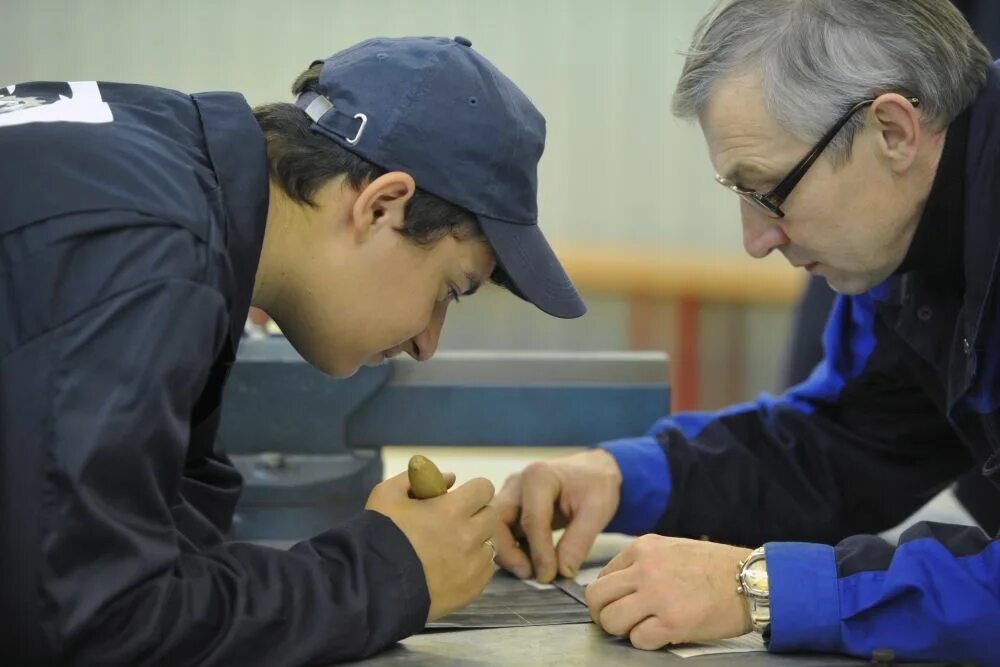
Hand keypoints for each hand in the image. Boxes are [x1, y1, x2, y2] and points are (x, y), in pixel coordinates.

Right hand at [366, 470, 497, 620]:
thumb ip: (417, 478)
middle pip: (490, 515)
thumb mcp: (387, 493)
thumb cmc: (378, 535)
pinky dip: (475, 565)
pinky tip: (454, 567)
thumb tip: (449, 479)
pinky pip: (486, 570)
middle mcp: (469, 536)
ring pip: (490, 544)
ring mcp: (473, 565)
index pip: (484, 489)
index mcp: (451, 510)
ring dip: (476, 541)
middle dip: (476, 514)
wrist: (370, 586)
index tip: (461, 498)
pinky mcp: (472, 589)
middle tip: (454, 523)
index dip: (473, 491)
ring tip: (452, 548)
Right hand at [492, 450, 621, 582]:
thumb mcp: (597, 510)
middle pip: (497, 521)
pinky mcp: (508, 507)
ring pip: (492, 528)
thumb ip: (579, 541)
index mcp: (539, 477)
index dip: (539, 553)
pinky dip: (510, 550)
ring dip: (507, 553)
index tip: (549, 576)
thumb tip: (562, 572)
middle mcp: (516, 483)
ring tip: (531, 571)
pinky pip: (500, 532)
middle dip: (509, 553)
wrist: (590, 471)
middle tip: (530, 575)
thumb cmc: (595, 485)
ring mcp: (509, 494)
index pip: (531, 520)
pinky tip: (529, 563)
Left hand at [585, 535, 752, 648]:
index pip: (602, 576)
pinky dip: (646, 642)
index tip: (620, 605)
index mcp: (643, 548)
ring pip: (611, 620)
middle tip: (618, 622)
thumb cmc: (715, 567)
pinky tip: (663, 634)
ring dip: (623, 630)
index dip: (608, 596)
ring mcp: (658, 595)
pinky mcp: (673, 622)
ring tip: (642, 628)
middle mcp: (645, 569)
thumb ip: (643, 563)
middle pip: (596, 597)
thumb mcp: (672, 549)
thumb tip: (618, 588)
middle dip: (603, 614)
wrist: (751, 580)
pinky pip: (638, 639)